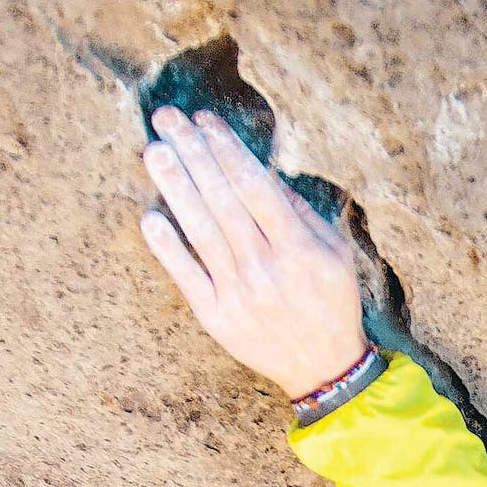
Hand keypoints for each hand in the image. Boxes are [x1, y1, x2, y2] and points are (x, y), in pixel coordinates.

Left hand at [137, 105, 369, 397]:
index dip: (227, 150)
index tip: (205, 120)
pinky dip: (167, 247)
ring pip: (201, 232)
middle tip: (168, 118)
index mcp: (300, 248)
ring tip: (154, 151)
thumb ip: (301, 213)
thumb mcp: (337, 253)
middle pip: (222, 201)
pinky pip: (187, 277)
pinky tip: (149, 216)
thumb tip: (261, 172)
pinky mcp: (216, 318)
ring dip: (175, 188)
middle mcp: (267, 268)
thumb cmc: (332, 302)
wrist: (324, 368)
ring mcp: (238, 294)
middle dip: (194, 154)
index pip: (255, 187)